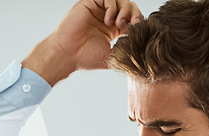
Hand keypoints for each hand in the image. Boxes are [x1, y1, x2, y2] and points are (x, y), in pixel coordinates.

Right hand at [22, 0, 142, 85]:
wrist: (68, 54)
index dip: (138, 22)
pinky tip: (108, 20)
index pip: (132, 18)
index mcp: (113, 29)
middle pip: (129, 6)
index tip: (138, 31)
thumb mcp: (111, 57)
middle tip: (132, 25)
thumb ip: (124, 52)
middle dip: (135, 13)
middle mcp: (107, 16)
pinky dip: (112, 6)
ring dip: (125, 10)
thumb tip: (140, 51)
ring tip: (118, 24)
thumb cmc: (85, 58)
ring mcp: (99, 9)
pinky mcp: (90, 3)